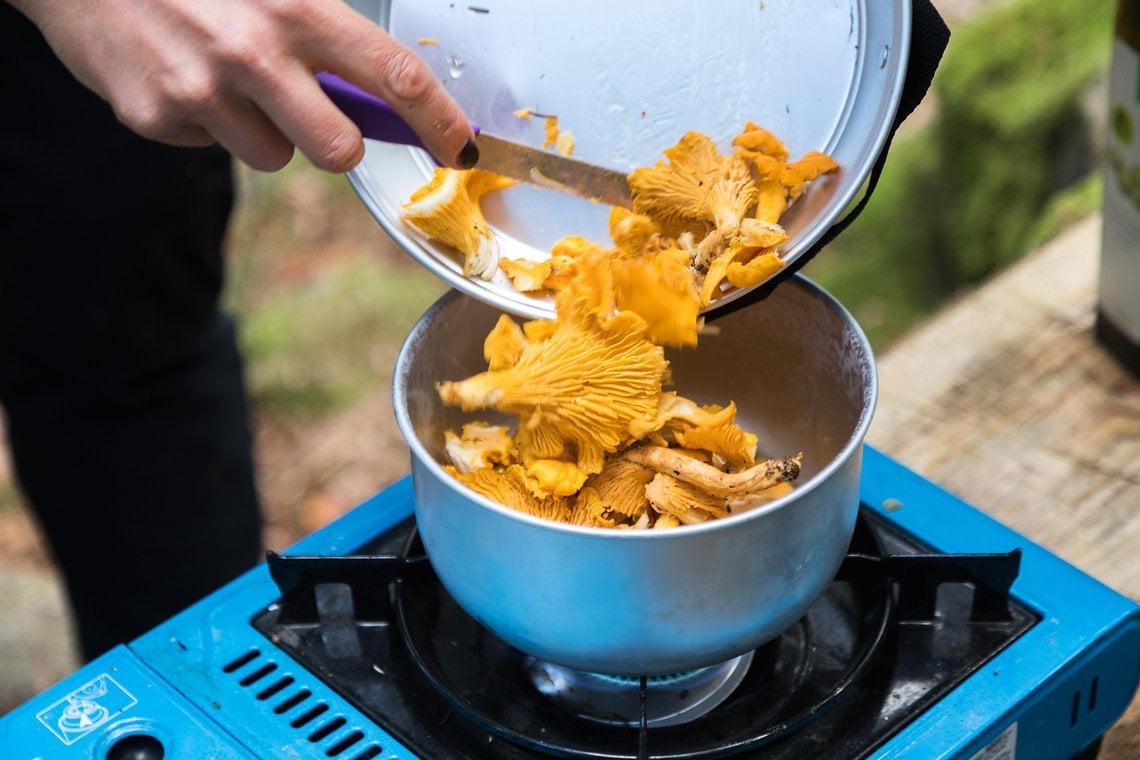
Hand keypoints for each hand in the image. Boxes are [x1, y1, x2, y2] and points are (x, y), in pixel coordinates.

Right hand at [11, 0, 475, 171]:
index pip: (395, 76)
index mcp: (297, 7)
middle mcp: (253, 52)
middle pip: (340, 151)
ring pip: (273, 159)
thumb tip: (386, 97)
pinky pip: (212, 149)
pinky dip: (208, 124)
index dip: (439, 120)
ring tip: (228, 78)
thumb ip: (327, 33)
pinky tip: (183, 76)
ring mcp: (201, 90)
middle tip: (316, 113)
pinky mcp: (154, 117)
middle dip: (340, 144)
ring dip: (264, 131)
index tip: (459, 147)